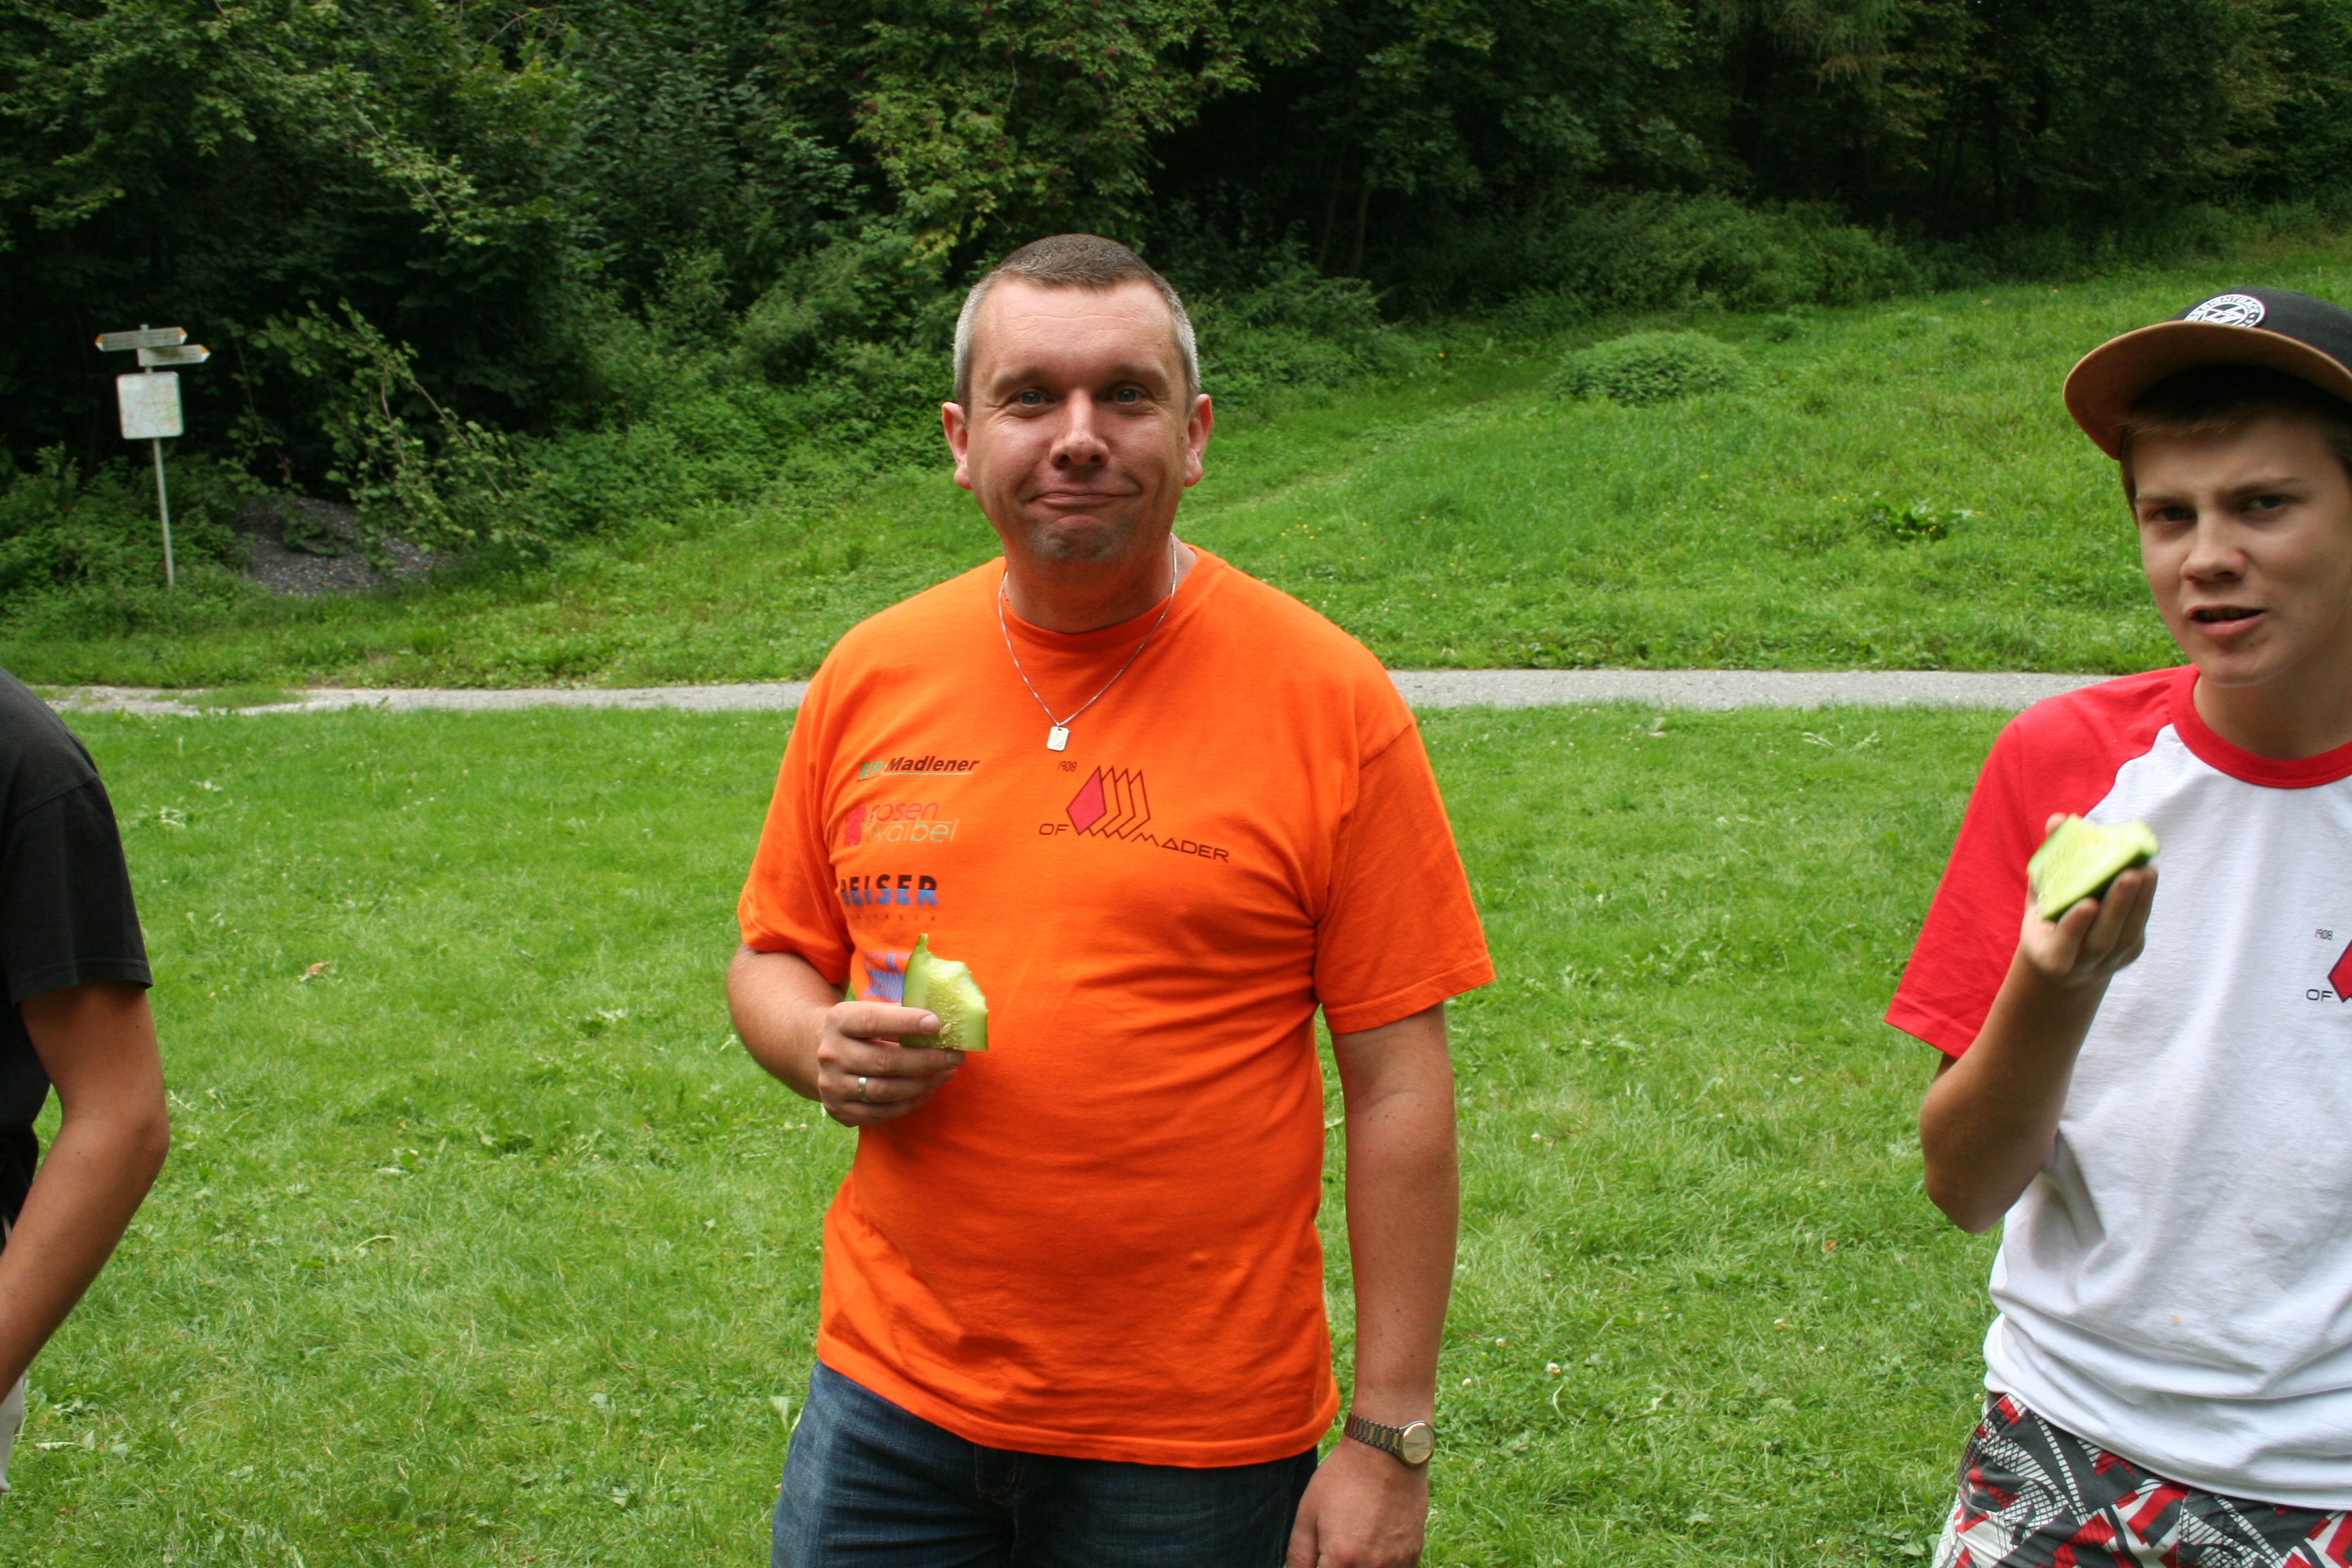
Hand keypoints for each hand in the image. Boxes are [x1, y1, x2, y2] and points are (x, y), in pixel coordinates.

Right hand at [814, 999, 962, 1125]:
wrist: (823, 1053)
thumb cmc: (864, 1030)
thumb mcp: (873, 1012)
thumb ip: (902, 1013)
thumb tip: (944, 1019)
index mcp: (839, 1021)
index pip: (872, 1021)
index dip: (905, 1023)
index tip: (936, 1024)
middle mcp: (831, 1053)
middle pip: (884, 1062)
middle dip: (926, 1060)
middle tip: (955, 1057)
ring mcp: (832, 1085)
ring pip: (885, 1091)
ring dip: (922, 1084)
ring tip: (947, 1074)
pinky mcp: (839, 1110)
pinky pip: (880, 1112)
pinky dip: (909, 1103)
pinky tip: (927, 1091)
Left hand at [1286, 1439, 1427, 1567]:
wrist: (1386, 1453)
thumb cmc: (1342, 1479)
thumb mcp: (1308, 1513)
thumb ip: (1299, 1555)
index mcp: (1342, 1560)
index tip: (1321, 1558)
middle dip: (1339, 1566)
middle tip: (1335, 1549)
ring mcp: (1397, 1563)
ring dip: (1361, 1567)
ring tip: (1355, 1543)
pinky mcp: (1413, 1554)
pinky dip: (1382, 1567)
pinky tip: (1374, 1546)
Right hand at [2018, 814, 2157, 988]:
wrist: (2065, 964)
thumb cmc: (2047, 922)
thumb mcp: (2039, 898)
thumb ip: (2047, 864)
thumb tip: (2058, 819)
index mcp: (2049, 955)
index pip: (2063, 944)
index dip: (2076, 925)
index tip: (2087, 903)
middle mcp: (2080, 965)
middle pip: (2103, 939)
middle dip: (2118, 907)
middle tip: (2129, 875)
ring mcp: (2108, 962)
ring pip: (2127, 934)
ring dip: (2138, 902)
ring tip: (2147, 870)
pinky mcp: (2129, 953)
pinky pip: (2138, 928)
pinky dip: (2144, 902)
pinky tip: (2149, 876)